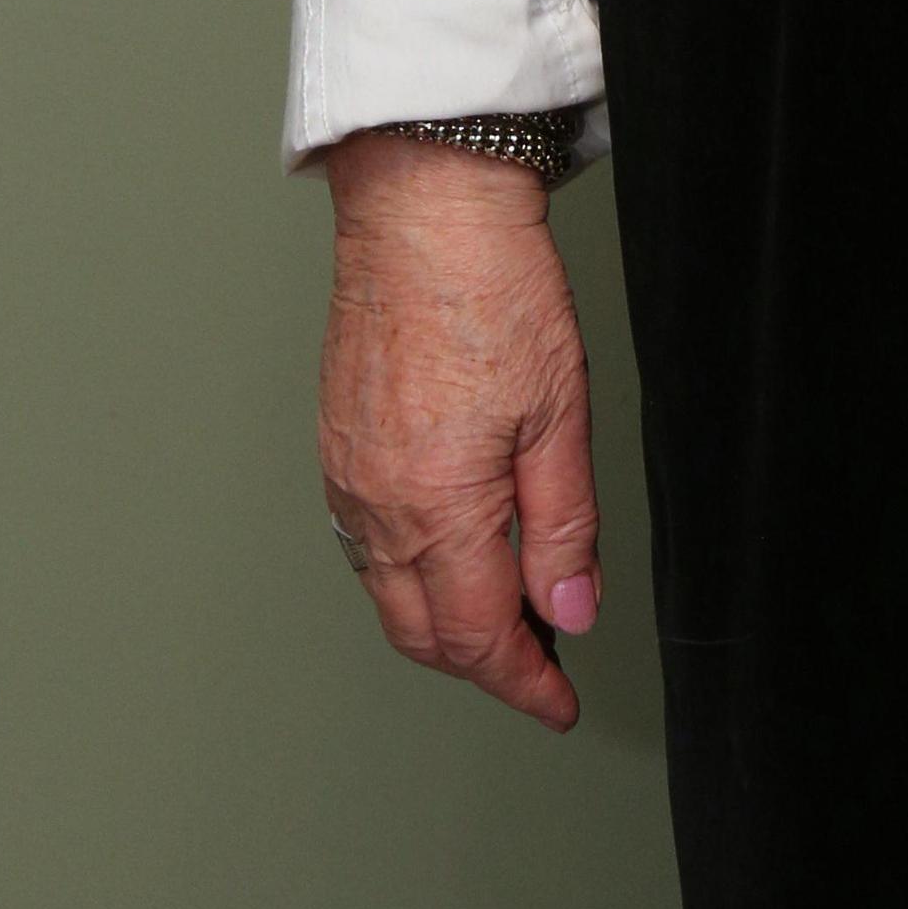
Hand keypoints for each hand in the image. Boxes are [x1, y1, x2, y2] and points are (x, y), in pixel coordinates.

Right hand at [315, 131, 601, 730]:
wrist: (422, 205)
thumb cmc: (493, 285)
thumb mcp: (560, 411)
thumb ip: (563, 524)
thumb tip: (572, 612)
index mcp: (437, 504)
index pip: (480, 636)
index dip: (526, 683)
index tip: (560, 703)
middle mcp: (377, 504)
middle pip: (425, 634)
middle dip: (486, 664)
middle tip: (544, 663)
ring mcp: (347, 478)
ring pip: (391, 597)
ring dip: (446, 624)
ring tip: (512, 612)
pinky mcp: (335, 449)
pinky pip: (366, 548)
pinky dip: (412, 577)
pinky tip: (455, 556)